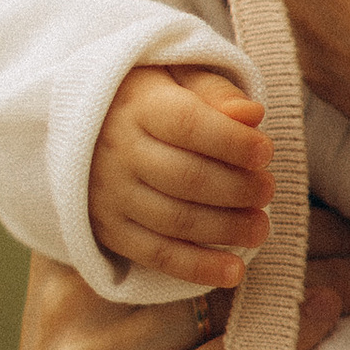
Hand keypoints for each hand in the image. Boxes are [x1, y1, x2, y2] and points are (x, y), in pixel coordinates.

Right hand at [89, 60, 272, 285]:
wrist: (82, 128)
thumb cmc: (149, 99)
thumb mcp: (176, 77)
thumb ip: (214, 92)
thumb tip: (252, 116)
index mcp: (136, 106)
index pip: (188, 125)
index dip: (232, 141)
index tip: (266, 152)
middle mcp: (117, 152)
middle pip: (185, 177)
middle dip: (236, 188)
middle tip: (268, 190)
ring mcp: (110, 195)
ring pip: (174, 219)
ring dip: (226, 229)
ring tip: (260, 228)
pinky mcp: (109, 230)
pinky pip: (155, 255)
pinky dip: (198, 268)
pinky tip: (234, 272)